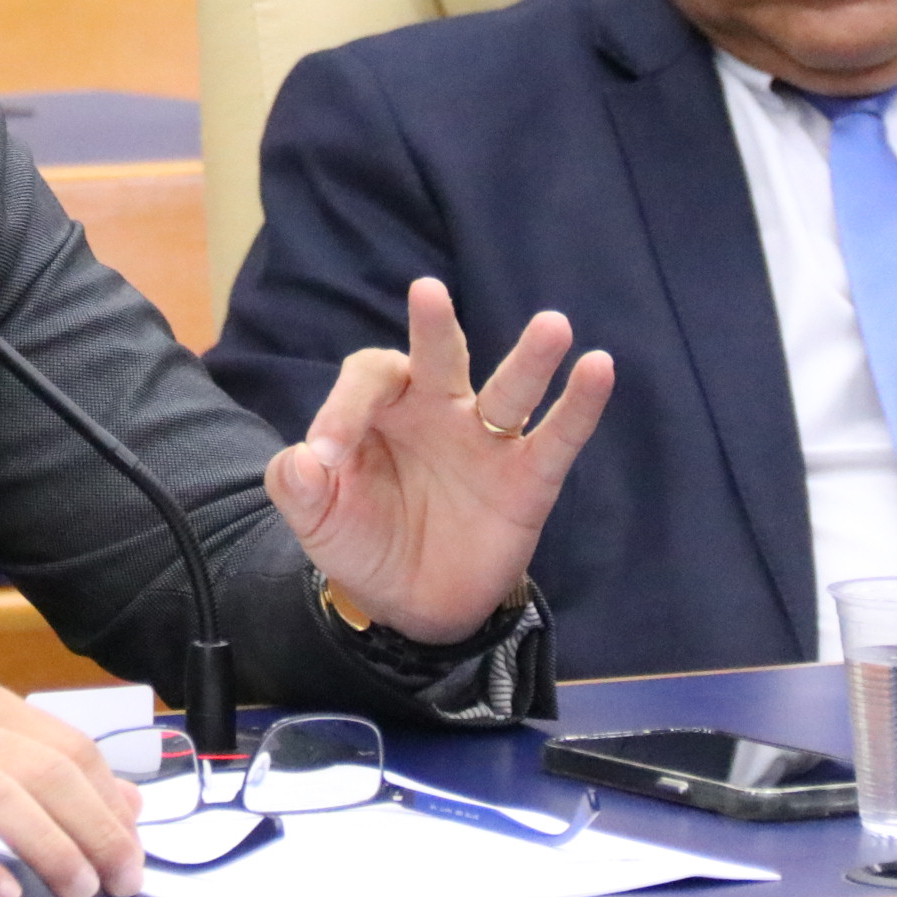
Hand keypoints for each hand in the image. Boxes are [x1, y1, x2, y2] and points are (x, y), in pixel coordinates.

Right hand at [0, 675, 142, 896]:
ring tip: (77, 894)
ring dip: (51, 850)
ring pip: (0, 795)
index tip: (137, 851)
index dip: (113, 801)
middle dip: (97, 832)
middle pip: (45, 770)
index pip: (68, 745)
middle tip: (121, 885)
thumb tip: (117, 807)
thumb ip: (21, 772)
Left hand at [265, 278, 613, 645]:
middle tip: (426, 291)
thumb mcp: (315, 517)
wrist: (409, 604)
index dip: (344, 407)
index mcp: (382, 406)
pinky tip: (599, 367)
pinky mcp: (528, 479)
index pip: (370, 377)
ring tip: (553, 325)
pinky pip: (557, 438)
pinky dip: (579, 405)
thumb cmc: (361, 540)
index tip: (325, 456)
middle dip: (433, 327)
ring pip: (509, 390)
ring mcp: (486, 441)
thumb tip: (303, 458)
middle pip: (439, 357)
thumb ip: (297, 485)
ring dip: (530, 359)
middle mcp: (437, 408)